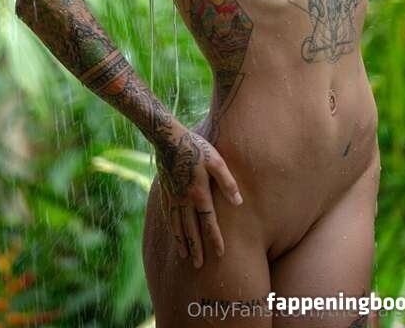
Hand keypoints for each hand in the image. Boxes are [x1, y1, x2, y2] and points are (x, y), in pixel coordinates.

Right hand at [155, 129, 242, 268]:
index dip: (215, 238)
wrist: (168, 138)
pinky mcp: (165, 191)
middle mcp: (184, 200)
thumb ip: (227, 182)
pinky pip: (168, 214)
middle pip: (191, 229)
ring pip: (177, 225)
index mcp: (199, 193)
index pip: (209, 222)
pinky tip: (173, 233)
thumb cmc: (197, 147)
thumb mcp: (216, 161)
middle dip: (196, 248)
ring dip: (182, 242)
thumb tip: (239, 201)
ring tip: (185, 256)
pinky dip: (171, 227)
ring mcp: (173, 196)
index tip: (220, 254)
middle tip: (199, 266)